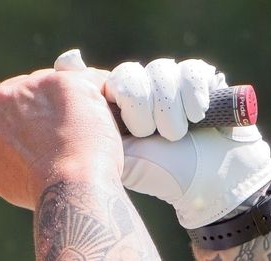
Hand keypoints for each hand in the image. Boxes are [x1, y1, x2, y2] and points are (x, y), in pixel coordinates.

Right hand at [0, 67, 122, 208]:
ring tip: (70, 136)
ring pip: (49, 85)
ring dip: (58, 102)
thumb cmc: (33, 188)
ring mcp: (40, 84)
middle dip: (30, 107)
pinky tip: (90, 122)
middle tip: (47, 139)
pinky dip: (87, 97)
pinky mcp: (70, 81)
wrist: (74, 186)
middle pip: (16, 89)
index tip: (8, 124)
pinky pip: (81, 80)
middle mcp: (7, 94)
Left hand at [55, 50, 270, 228]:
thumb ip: (89, 127)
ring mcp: (168, 83)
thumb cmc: (159, 174)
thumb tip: (63, 87)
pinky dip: (191, 96)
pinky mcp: (198, 78)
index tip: (127, 123)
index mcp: (115, 108)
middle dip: (140, 107)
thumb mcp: (117, 155)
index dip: (117, 97)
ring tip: (174, 135)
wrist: (207, 180)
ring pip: (159, 71)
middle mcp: (140, 91)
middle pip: (129, 74)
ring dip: (168, 108)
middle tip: (148, 134)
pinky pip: (190, 70)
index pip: (104, 81)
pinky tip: (195, 117)